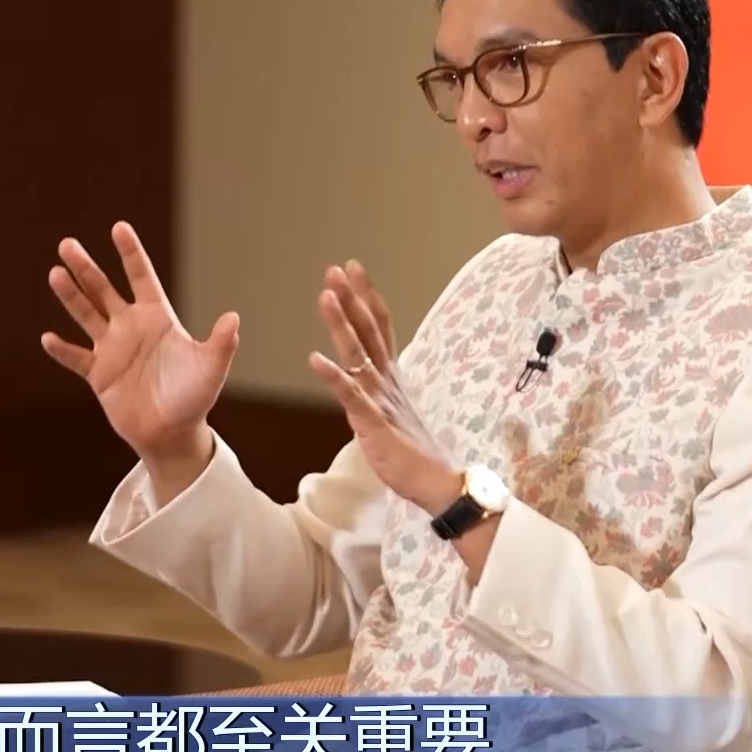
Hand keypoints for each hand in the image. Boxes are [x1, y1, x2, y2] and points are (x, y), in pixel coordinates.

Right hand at [41, 222, 239, 461]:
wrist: (172, 432)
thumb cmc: (195, 396)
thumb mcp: (211, 368)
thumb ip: (221, 344)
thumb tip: (233, 318)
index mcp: (157, 317)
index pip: (141, 277)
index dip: (130, 253)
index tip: (118, 227)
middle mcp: (130, 327)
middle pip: (103, 289)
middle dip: (86, 267)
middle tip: (67, 244)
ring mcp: (112, 348)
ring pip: (86, 315)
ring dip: (71, 296)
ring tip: (55, 274)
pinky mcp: (99, 374)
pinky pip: (76, 358)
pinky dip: (63, 349)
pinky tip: (48, 338)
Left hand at [307, 260, 462, 512]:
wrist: (436, 483)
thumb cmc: (413, 451)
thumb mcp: (393, 412)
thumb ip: (379, 390)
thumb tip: (364, 375)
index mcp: (392, 377)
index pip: (379, 328)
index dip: (366, 297)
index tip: (353, 270)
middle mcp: (387, 381)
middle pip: (369, 331)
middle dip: (352, 298)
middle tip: (337, 268)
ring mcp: (380, 400)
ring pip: (358, 354)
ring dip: (341, 324)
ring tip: (325, 296)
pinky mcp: (373, 423)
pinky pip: (350, 396)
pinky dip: (333, 376)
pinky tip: (314, 359)